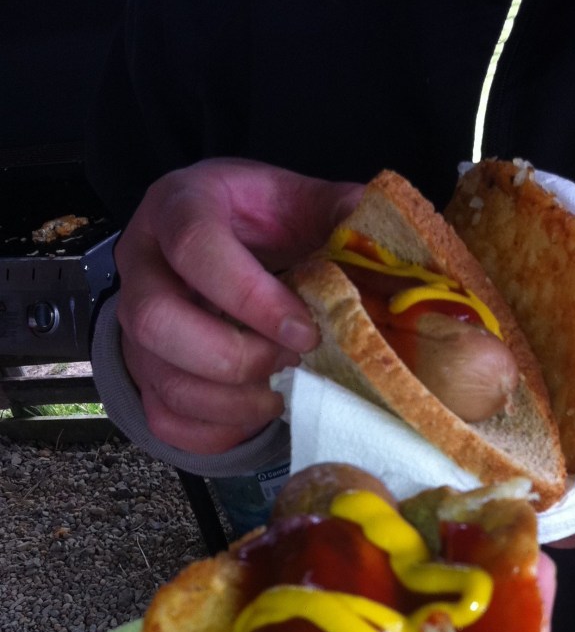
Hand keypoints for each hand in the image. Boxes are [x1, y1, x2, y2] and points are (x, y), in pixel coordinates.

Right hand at [114, 158, 363, 453]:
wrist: (216, 254)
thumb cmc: (259, 225)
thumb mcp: (297, 201)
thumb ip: (340, 212)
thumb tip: (382, 235)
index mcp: (178, 207)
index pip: (194, 247)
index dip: (251, 297)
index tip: (304, 330)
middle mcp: (142, 266)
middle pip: (156, 322)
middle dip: (235, 357)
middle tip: (291, 360)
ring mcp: (134, 327)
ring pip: (166, 382)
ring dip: (236, 402)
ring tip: (284, 389)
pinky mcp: (144, 375)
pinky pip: (169, 421)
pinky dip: (221, 430)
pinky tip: (260, 408)